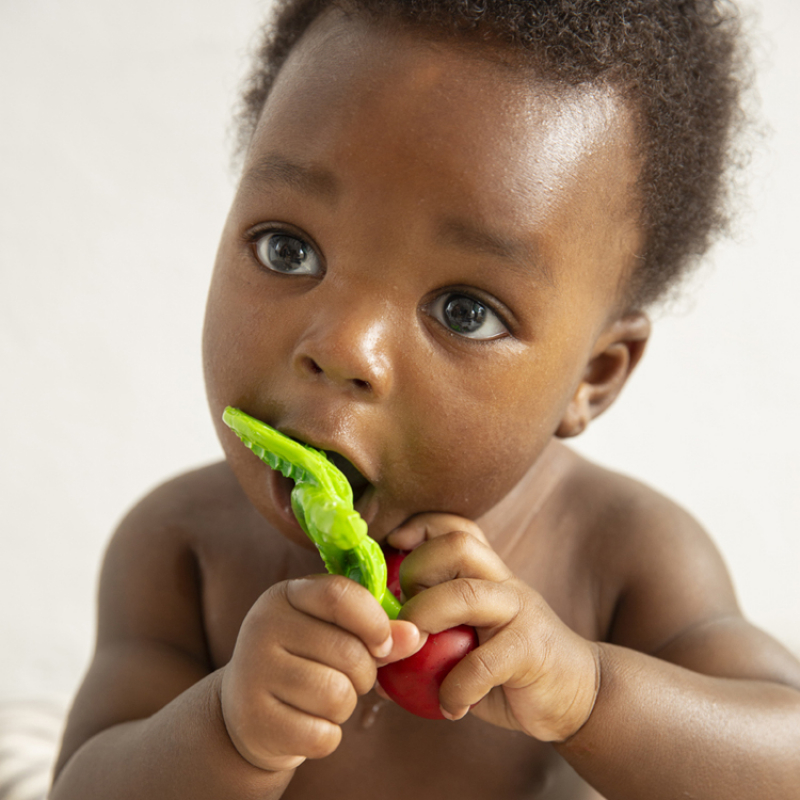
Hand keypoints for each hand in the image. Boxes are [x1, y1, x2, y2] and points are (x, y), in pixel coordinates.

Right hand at [220, 574, 419, 771]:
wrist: (247, 709)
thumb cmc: (304, 660)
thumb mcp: (333, 632)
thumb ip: (376, 629)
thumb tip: (417, 636)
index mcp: (285, 595)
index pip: (339, 594)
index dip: (374, 621)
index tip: (385, 644)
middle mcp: (263, 628)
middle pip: (347, 651)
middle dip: (365, 673)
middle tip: (348, 677)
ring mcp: (253, 674)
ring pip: (337, 695)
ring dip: (346, 705)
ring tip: (325, 698)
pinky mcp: (255, 721)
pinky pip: (322, 735)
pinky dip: (327, 735)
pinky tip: (307, 722)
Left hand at [387, 514, 599, 741]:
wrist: (579, 693)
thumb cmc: (511, 666)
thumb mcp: (472, 639)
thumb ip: (434, 635)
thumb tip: (376, 652)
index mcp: (489, 573)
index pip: (457, 528)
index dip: (422, 526)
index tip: (392, 544)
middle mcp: (504, 582)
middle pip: (459, 545)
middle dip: (417, 569)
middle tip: (403, 611)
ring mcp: (520, 612)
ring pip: (466, 593)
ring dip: (426, 618)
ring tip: (412, 650)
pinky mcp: (530, 651)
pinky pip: (482, 662)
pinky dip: (456, 687)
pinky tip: (450, 706)